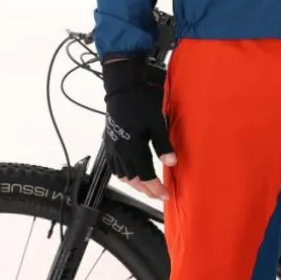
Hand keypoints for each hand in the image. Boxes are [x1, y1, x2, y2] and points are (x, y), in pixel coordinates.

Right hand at [102, 56, 175, 201]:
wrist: (122, 85)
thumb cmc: (142, 101)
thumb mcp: (156, 122)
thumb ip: (163, 144)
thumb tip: (172, 163)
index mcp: (133, 148)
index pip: (145, 176)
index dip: (155, 188)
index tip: (165, 194)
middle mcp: (120, 151)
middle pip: (133, 179)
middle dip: (146, 190)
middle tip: (158, 194)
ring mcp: (112, 146)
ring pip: (122, 174)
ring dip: (134, 183)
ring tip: (146, 187)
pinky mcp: (109, 139)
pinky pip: (114, 165)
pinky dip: (123, 173)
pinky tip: (129, 172)